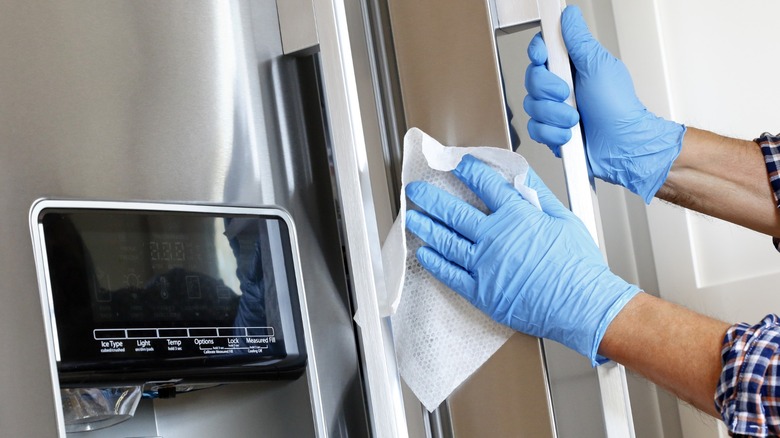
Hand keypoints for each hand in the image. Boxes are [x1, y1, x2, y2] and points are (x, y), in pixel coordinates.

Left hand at [405, 155, 639, 364]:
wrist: (583, 306)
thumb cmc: (578, 267)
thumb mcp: (565, 219)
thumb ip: (540, 194)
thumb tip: (523, 175)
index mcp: (517, 217)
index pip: (485, 185)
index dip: (468, 172)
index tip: (457, 166)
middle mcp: (495, 239)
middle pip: (455, 212)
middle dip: (431, 198)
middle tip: (416, 190)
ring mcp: (485, 266)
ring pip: (446, 241)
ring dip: (426, 227)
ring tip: (412, 217)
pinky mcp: (482, 293)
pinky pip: (451, 275)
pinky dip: (435, 263)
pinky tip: (424, 254)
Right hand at [523, 5, 685, 202]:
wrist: (622, 145)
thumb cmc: (618, 108)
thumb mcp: (599, 66)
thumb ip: (579, 40)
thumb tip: (569, 16)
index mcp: (571, 67)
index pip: (541, 51)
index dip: (537, 52)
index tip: (542, 57)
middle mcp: (560, 87)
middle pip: (531, 78)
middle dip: (548, 89)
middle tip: (568, 93)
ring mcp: (554, 110)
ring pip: (531, 106)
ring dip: (554, 114)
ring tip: (575, 118)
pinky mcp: (550, 131)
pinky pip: (535, 129)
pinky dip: (552, 133)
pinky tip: (569, 134)